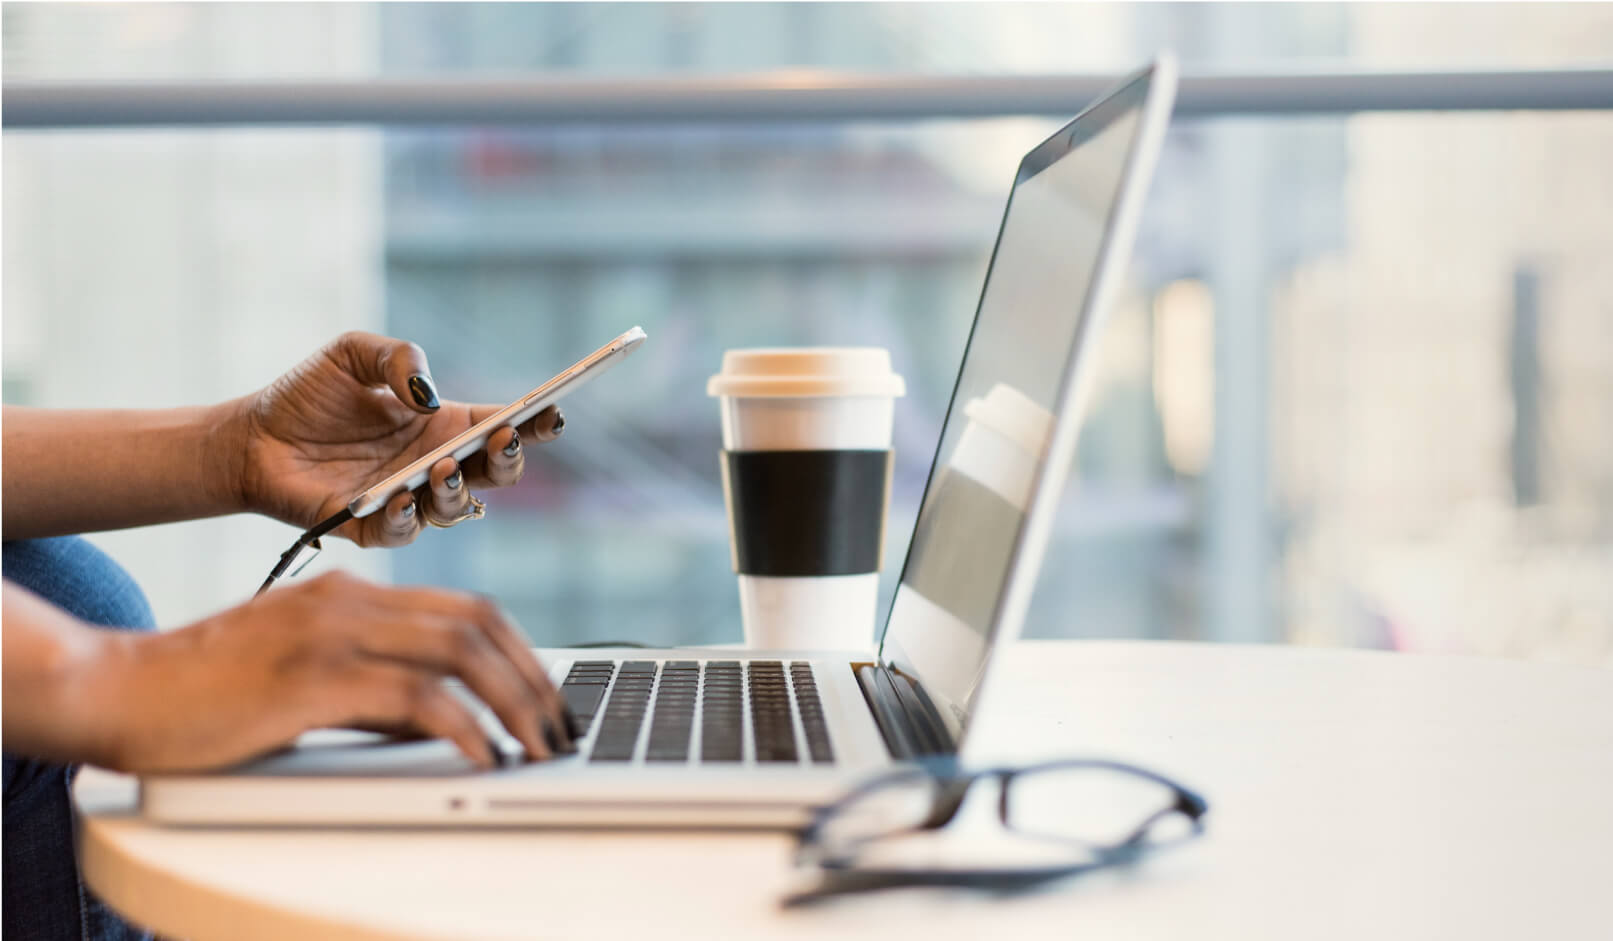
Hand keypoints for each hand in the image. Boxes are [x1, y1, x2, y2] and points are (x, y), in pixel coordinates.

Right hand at [85, 571, 574, 772]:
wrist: (116, 690)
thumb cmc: (205, 693)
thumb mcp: (304, 676)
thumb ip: (373, 687)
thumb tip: (441, 721)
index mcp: (351, 593)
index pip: (466, 608)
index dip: (521, 651)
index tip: (547, 697)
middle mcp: (349, 600)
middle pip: (478, 623)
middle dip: (534, 678)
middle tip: (559, 727)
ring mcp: (331, 633)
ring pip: (460, 652)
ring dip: (514, 702)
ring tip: (538, 747)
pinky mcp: (312, 678)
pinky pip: (415, 697)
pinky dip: (463, 727)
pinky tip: (482, 756)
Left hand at [234, 331, 565, 545]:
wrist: (250, 437)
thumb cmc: (307, 395)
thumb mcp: (353, 353)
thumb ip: (397, 357)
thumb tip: (427, 395)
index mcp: (443, 425)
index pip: (503, 426)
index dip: (534, 422)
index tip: (551, 411)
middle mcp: (435, 466)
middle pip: (496, 474)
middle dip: (509, 459)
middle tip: (502, 439)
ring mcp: (408, 500)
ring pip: (457, 509)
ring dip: (458, 490)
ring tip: (442, 467)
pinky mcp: (371, 527)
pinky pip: (403, 532)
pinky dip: (407, 518)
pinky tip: (400, 496)